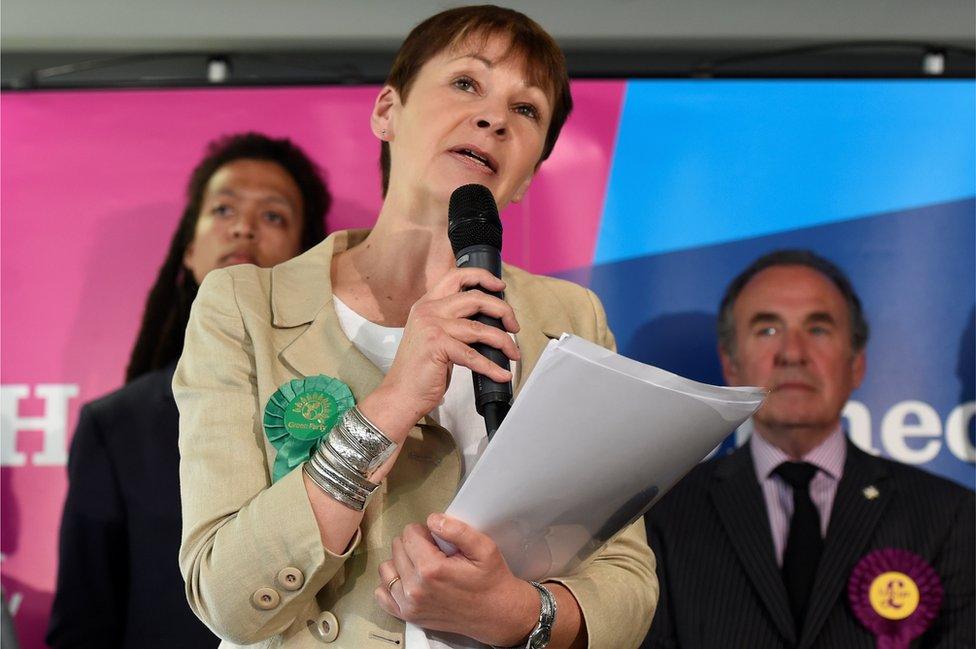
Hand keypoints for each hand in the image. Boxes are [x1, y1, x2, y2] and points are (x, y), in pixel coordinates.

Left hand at [374, 514, 538, 646]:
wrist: (497, 615)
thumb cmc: (491, 580)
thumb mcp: (484, 548)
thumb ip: (457, 530)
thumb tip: (432, 519)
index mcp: (431, 569)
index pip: (409, 533)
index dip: (425, 531)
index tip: (439, 540)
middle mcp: (414, 589)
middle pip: (397, 548)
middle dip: (414, 544)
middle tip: (436, 553)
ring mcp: (408, 605)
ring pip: (386, 568)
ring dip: (401, 562)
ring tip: (423, 565)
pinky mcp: (407, 616)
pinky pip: (382, 593)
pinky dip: (392, 584)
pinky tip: (411, 580)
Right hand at [380, 268, 519, 421]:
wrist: (401, 393)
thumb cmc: (420, 369)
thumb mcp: (433, 336)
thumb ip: (453, 322)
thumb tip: (488, 321)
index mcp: (427, 304)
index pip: (456, 276)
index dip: (482, 277)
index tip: (500, 287)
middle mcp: (428, 310)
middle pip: (475, 298)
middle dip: (502, 310)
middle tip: (514, 326)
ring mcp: (431, 326)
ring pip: (479, 327)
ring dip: (503, 341)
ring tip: (513, 353)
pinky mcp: (436, 346)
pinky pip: (473, 355)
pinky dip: (491, 366)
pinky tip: (501, 373)